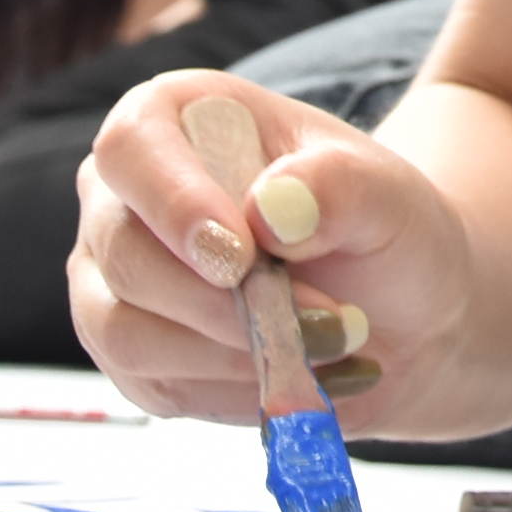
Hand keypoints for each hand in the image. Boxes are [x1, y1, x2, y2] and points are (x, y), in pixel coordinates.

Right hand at [71, 73, 442, 425]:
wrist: (397, 309)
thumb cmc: (380, 228)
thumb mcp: (386, 193)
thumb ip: (337, 187)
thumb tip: (270, 209)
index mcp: (176, 118)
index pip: (132, 146)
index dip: (174, 202)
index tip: (240, 257)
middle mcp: (125, 197)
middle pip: (126, 256)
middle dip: (229, 305)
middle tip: (331, 320)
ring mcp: (114, 281)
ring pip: (126, 334)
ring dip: (234, 355)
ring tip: (325, 347)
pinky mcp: (130, 355)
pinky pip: (155, 388)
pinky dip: (235, 393)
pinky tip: (296, 374)